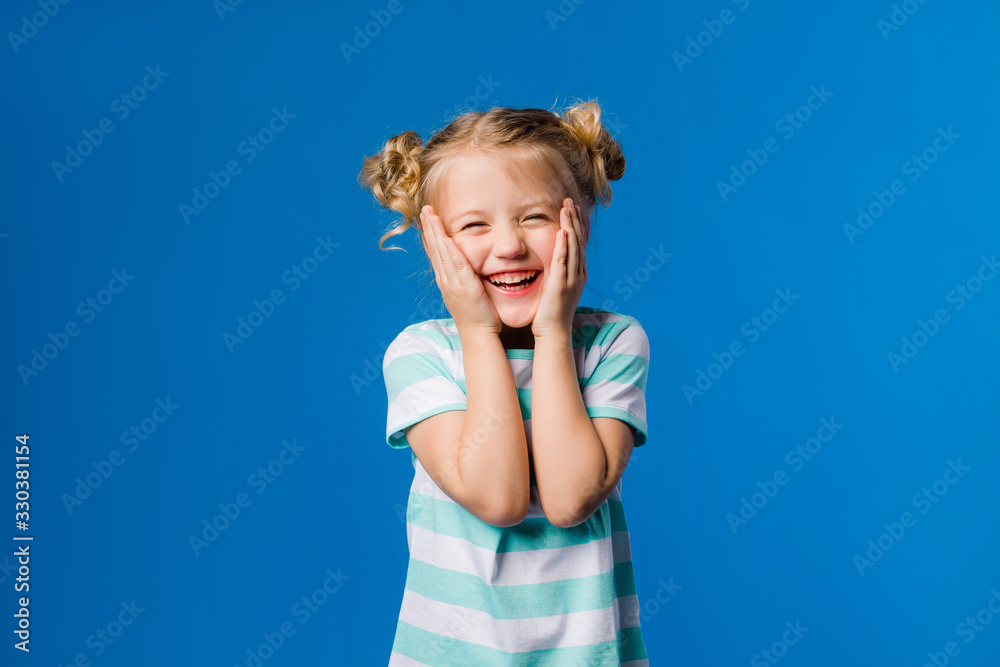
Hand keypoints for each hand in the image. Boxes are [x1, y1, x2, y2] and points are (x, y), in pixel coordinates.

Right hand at [420, 205, 501, 336]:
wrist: (478, 335)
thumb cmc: (477, 317)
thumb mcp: (467, 294)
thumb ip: (465, 279)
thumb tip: (467, 268)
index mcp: (446, 281)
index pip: (435, 254)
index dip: (430, 235)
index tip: (427, 219)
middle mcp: (445, 280)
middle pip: (434, 250)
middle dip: (429, 228)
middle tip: (424, 209)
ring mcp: (453, 284)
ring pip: (442, 254)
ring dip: (436, 233)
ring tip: (430, 215)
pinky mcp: (465, 287)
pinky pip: (456, 265)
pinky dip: (450, 251)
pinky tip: (445, 238)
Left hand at [531, 198, 586, 339]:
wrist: (553, 333)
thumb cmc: (551, 314)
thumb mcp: (556, 289)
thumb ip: (556, 274)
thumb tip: (551, 262)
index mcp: (578, 274)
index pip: (577, 244)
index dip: (575, 225)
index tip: (571, 209)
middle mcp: (578, 275)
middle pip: (577, 242)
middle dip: (574, 220)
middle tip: (570, 201)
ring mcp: (571, 280)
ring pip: (572, 248)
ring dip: (570, 226)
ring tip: (566, 208)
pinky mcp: (561, 286)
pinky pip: (563, 262)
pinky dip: (563, 246)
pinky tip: (562, 232)